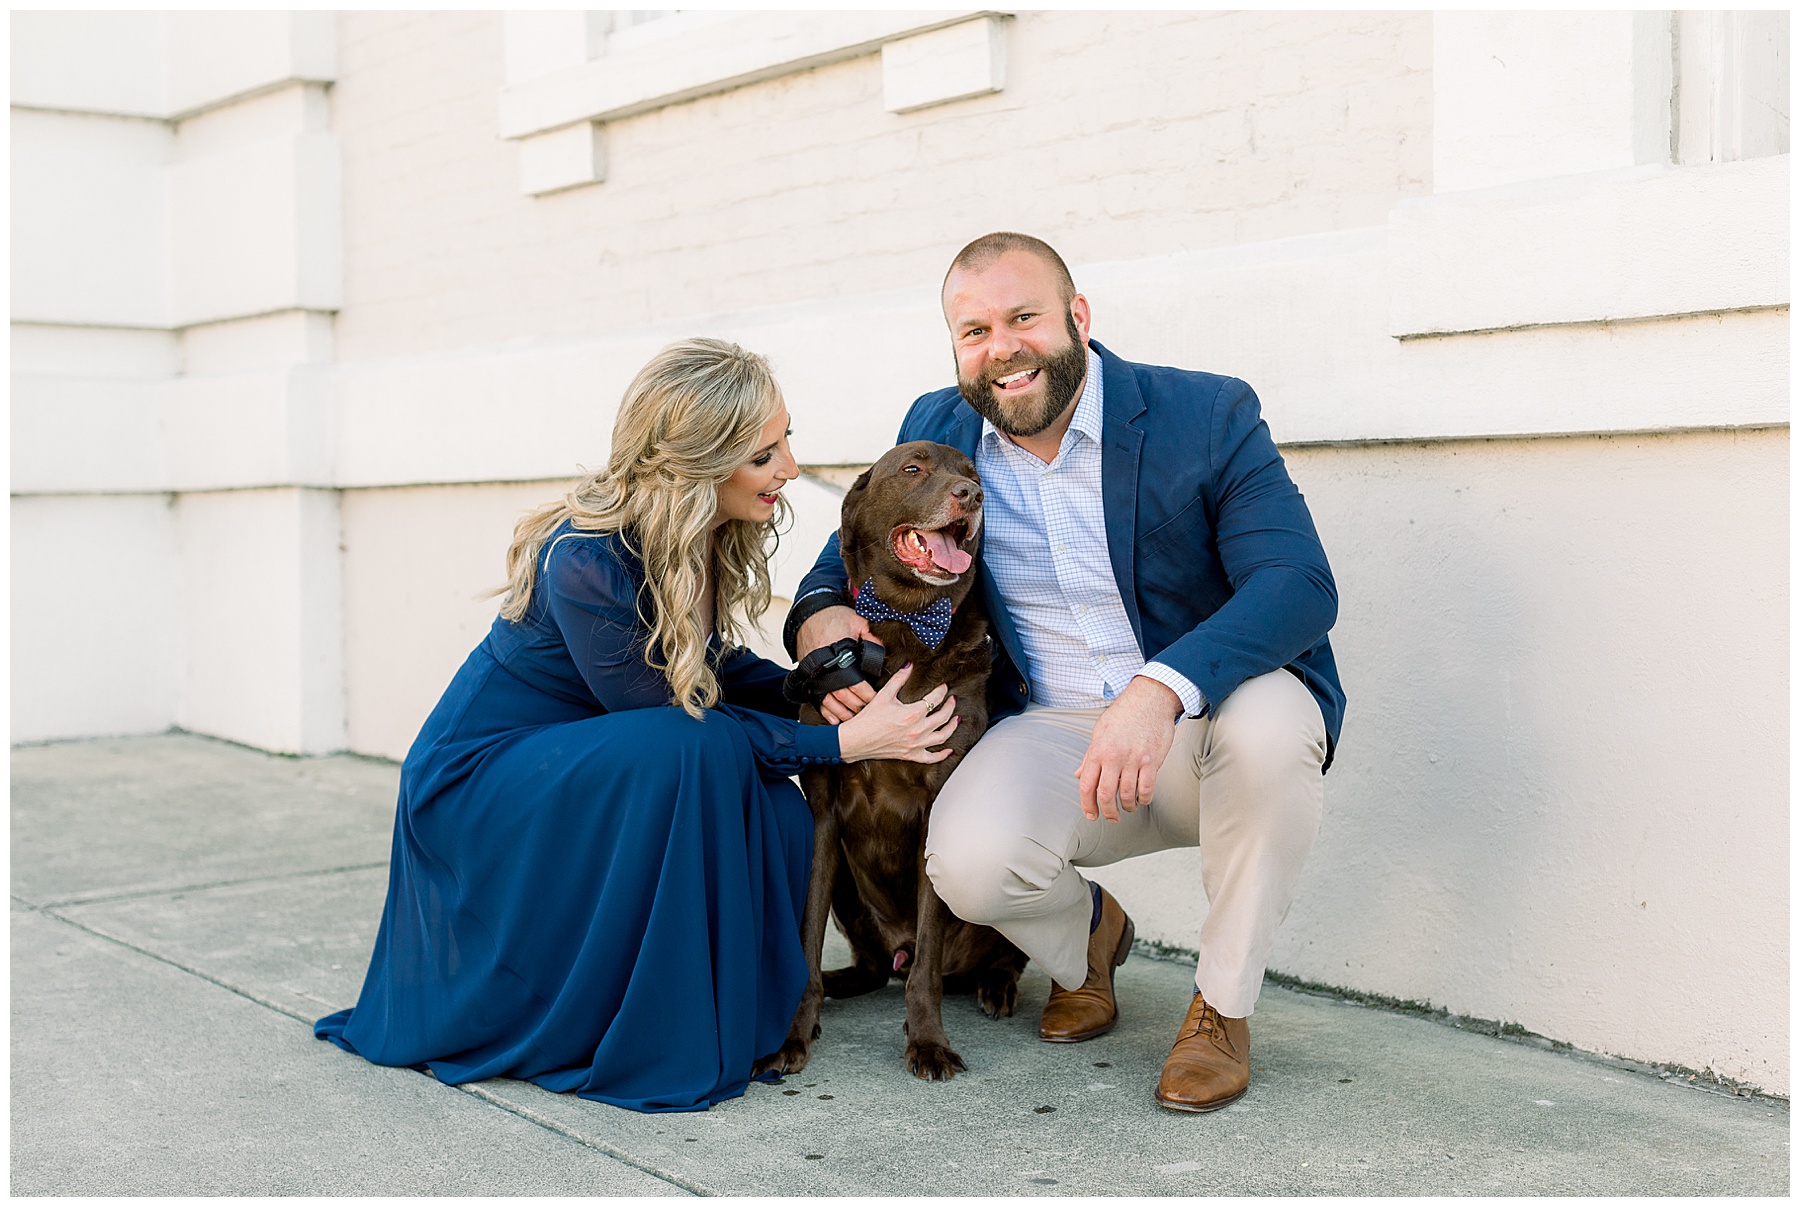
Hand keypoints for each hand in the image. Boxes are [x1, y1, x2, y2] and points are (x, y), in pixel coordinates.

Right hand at [796, 604, 882, 723]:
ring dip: (843, 712)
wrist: (810, 615)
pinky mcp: (810, 677)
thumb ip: (872, 637)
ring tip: (856, 720)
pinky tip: (835, 720)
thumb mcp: (857, 622)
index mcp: (837, 653)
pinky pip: (817, 700)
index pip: (853, 681)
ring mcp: (816, 673)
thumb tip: (887, 653)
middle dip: (858, 706)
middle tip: (871, 713)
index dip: (866, 693)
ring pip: (830, 701)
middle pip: (842, 695)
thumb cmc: (836, 618)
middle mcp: (825, 666)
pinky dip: (827, 712)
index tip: (877, 700)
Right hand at [836, 664, 959, 763]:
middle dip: (950, 706)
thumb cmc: (868, 718)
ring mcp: (916, 744)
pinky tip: (949, 750)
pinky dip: (942, 755)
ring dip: (952, 727)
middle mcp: (918, 730)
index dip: (941, 691)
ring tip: (957, 719)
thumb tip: (909, 665)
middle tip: (952, 699)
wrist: (856, 740)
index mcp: (913, 713)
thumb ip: (899, 679)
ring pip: (942, 737)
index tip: (943, 687)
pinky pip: (931, 758)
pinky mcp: (910, 755)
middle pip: (943, 717)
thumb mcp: (884, 695)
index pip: (935, 699)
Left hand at [1075, 677, 1182, 822]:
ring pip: (1127, 795)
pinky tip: (1142, 798)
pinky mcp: (1152, 761)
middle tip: (1111, 818)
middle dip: (1107, 812)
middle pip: (1106, 795)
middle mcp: (1114, 757)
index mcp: (1098, 750)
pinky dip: (1144, 799)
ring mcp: (1134, 759)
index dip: (1087, 804)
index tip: (1091, 815)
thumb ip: (1090, 756)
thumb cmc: (1124, 714)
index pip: (1087, 785)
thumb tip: (1079, 775)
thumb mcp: (1100, 732)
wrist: (1150, 699)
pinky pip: (1146, 789)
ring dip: (1128, 807)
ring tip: (1128, 807)